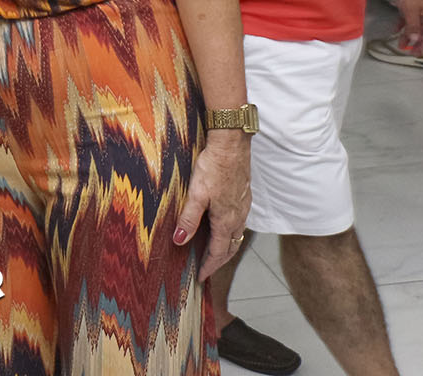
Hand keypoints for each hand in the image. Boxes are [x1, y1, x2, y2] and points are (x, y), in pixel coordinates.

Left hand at [173, 129, 250, 280]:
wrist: (232, 146)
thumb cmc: (214, 167)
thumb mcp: (197, 194)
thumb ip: (189, 219)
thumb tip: (179, 241)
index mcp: (226, 220)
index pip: (219, 252)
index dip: (209, 266)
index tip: (201, 276)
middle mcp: (238, 217)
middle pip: (230, 248)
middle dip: (219, 261)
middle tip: (206, 269)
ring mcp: (243, 207)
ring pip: (236, 235)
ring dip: (226, 247)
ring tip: (213, 252)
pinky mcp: (244, 196)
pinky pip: (239, 222)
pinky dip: (230, 232)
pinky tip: (222, 226)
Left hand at [387, 0, 422, 54]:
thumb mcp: (410, 10)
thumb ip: (413, 26)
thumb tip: (414, 41)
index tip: (417, 53)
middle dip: (418, 42)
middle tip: (409, 52)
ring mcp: (417, 8)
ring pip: (415, 26)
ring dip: (409, 36)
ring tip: (401, 44)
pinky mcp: (407, 5)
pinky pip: (407, 19)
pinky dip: (403, 26)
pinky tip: (397, 31)